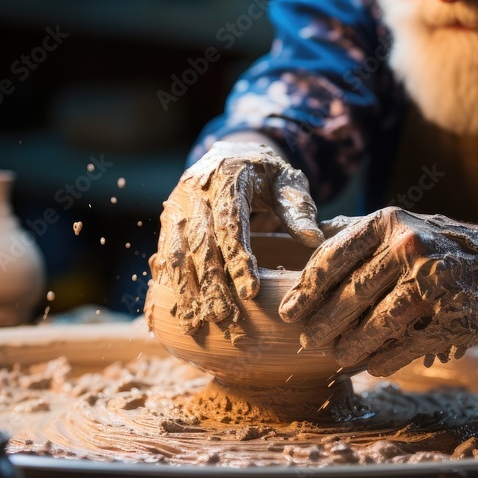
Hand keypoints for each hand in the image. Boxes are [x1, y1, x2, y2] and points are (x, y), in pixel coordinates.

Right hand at [150, 141, 323, 335]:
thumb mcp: (286, 181)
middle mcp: (194, 191)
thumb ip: (297, 208)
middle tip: (224, 318)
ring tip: (196, 324)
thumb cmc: (264, 173)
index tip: (251, 293)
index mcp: (226, 177)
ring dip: (185, 290)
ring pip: (174, 252)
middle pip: (198, 242)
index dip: (238, 260)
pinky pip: (164, 256)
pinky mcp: (167, 222)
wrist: (230, 153)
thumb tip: (314, 240)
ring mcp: (176, 207)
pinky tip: (178, 312)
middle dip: (210, 283)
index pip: (230, 224)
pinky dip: (170, 285)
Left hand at [278, 207, 477, 375]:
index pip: (333, 258)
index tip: (289, 312)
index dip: (306, 290)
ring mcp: (434, 281)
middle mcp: (409, 246)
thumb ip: (352, 232)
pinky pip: (408, 343)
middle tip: (308, 340)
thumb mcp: (394, 224)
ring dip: (353, 346)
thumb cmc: (432, 244)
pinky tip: (371, 365)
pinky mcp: (453, 314)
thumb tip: (301, 240)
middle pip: (352, 294)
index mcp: (387, 222)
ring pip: (379, 323)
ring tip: (339, 356)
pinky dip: (386, 358)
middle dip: (325, 323)